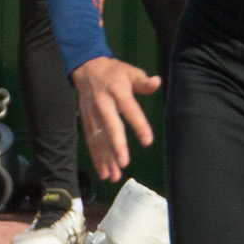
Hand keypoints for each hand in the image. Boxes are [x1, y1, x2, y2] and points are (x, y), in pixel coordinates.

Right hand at [74, 55, 160, 182]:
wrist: (86, 68)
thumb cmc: (114, 72)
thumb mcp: (130, 72)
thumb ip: (144, 81)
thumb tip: (157, 82)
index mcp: (117, 91)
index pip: (129, 109)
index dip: (139, 125)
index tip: (148, 141)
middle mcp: (103, 104)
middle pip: (110, 126)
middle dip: (116, 145)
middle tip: (124, 162)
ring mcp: (92, 114)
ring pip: (99, 138)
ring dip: (105, 158)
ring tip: (114, 176)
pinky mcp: (86, 122)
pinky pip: (91, 142)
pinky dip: (97, 158)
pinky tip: (104, 172)